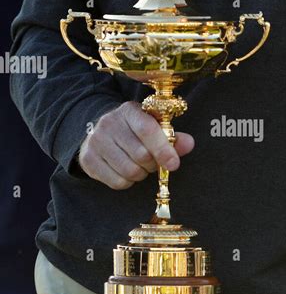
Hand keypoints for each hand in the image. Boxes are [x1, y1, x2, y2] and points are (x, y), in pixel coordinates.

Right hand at [78, 101, 194, 189]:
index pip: (147, 130)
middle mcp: (109, 123)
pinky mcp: (88, 160)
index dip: (163, 149)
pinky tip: (124, 170)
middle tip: (152, 161)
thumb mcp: (153, 127)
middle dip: (153, 164)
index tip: (174, 164)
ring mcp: (96, 141)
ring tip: (138, 165)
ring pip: (130, 171)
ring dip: (141, 174)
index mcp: (129, 111)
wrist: (99, 131)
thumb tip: (189, 144)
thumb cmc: (134, 131)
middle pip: (141, 155)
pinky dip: (127, 182)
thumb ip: (172, 137)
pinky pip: (117, 182)